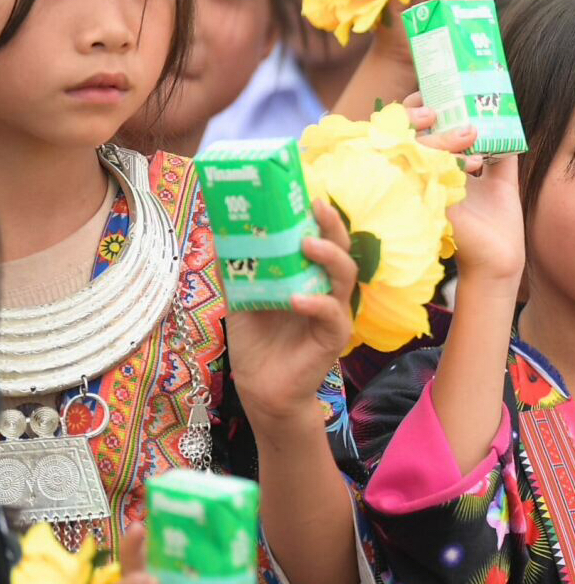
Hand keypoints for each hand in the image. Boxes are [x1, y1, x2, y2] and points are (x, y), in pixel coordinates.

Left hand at [226, 200, 358, 431]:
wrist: (262, 390)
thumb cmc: (257, 345)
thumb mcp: (242, 300)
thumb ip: (239, 271)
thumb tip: (220, 233)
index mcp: (309, 278)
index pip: (322, 240)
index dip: (319, 218)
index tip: (306, 193)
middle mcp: (327, 290)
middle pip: (342, 250)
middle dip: (332, 226)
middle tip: (316, 206)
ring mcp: (333, 313)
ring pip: (345, 277)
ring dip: (329, 257)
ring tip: (307, 244)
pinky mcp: (333, 337)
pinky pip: (331, 315)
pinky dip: (316, 304)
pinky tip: (297, 298)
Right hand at [407, 100, 526, 290]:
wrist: (501, 259)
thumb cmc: (496, 221)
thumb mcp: (500, 177)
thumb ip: (501, 149)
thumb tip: (508, 118)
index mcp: (433, 165)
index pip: (410, 127)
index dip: (416, 106)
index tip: (434, 94)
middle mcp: (420, 175)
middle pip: (396, 133)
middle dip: (413, 113)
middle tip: (437, 109)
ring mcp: (421, 190)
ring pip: (411, 150)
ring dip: (442, 136)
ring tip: (471, 134)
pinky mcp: (428, 205)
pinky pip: (425, 173)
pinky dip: (451, 160)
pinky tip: (477, 161)